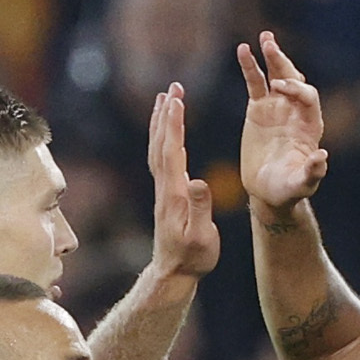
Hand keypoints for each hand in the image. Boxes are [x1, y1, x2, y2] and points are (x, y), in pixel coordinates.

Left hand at [147, 83, 219, 278]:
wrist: (174, 273)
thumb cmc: (193, 258)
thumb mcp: (202, 237)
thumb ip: (201, 209)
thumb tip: (198, 180)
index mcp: (175, 193)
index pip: (172, 151)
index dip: (173, 124)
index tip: (176, 98)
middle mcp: (165, 188)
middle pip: (161, 143)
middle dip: (166, 113)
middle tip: (172, 87)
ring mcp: (163, 191)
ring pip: (158, 148)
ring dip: (161, 122)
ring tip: (166, 99)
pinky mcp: (166, 195)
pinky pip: (161, 159)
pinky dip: (163, 138)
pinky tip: (168, 131)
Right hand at [236, 31, 328, 208]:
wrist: (268, 192)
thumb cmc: (287, 190)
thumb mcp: (300, 185)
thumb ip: (312, 172)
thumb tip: (322, 156)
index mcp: (310, 126)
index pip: (308, 97)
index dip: (296, 89)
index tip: (279, 88)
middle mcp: (295, 112)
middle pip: (294, 78)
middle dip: (284, 63)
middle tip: (270, 45)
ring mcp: (277, 108)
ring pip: (276, 74)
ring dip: (271, 56)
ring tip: (264, 37)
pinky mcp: (258, 109)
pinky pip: (255, 83)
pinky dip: (250, 66)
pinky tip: (243, 50)